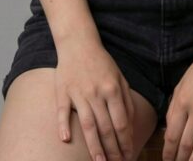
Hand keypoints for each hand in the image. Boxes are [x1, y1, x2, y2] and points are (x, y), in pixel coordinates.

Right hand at [54, 41, 135, 160]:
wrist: (78, 43)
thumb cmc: (101, 63)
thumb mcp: (120, 78)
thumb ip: (126, 101)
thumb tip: (129, 127)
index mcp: (113, 89)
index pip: (121, 123)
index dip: (125, 142)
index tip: (128, 156)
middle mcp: (97, 93)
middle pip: (106, 128)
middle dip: (112, 150)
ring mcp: (78, 93)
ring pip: (88, 125)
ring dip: (94, 146)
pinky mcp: (62, 92)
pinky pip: (62, 111)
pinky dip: (63, 125)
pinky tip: (66, 140)